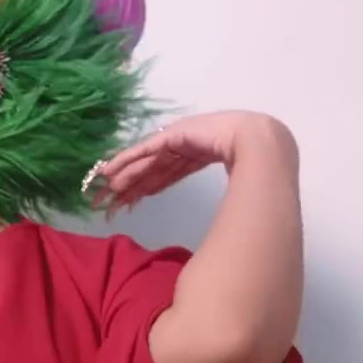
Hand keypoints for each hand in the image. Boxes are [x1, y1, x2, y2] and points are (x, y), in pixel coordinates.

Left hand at [85, 110, 294, 215]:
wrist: (262, 144)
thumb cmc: (256, 168)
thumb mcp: (229, 187)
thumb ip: (212, 200)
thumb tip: (215, 227)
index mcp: (199, 154)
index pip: (165, 174)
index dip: (144, 189)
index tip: (126, 207)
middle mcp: (186, 145)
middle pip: (150, 168)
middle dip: (127, 186)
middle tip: (102, 203)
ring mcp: (180, 138)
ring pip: (145, 161)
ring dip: (123, 176)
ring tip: (100, 190)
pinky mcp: (175, 135)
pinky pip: (146, 151)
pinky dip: (127, 160)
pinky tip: (109, 170)